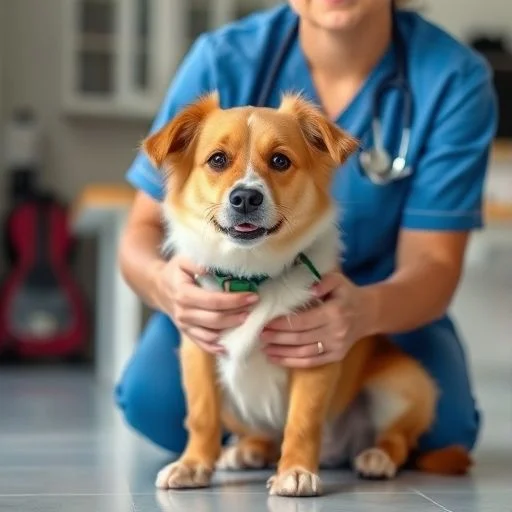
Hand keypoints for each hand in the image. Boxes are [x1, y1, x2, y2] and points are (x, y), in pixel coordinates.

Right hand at [152, 255, 258, 353]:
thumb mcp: (183, 260)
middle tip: (254, 307)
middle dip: (236, 315)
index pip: (213, 301)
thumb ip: (197, 262)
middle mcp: (183, 313)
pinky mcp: (187, 333)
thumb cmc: (175, 272)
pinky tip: (229, 346)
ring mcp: (184, 326)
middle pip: (215, 319)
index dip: (234, 300)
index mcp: (183, 294)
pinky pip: (202, 344)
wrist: (158, 287)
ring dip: (230, 329)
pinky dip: (216, 348)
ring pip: (211, 334)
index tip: (252, 296)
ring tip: (247, 320)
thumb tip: (211, 268)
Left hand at [261, 272, 375, 367]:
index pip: (302, 321)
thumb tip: (310, 289)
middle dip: (277, 338)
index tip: (266, 322)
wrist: (369, 313)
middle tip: (260, 335)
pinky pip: (311, 362)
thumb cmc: (348, 294)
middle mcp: (335, 332)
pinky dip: (292, 362)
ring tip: (264, 348)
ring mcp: (336, 347)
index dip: (282, 324)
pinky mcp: (336, 356)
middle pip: (300, 338)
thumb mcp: (338, 280)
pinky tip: (276, 358)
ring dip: (281, 352)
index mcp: (334, 312)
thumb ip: (325, 281)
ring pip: (303, 353)